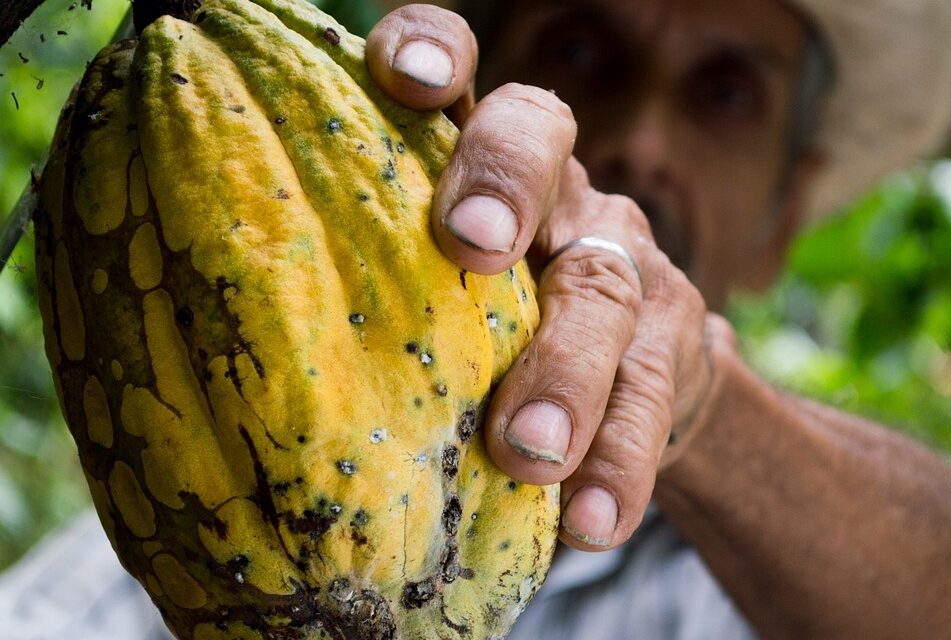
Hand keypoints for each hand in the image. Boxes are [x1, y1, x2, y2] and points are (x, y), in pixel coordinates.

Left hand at [367, 5, 732, 550]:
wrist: (634, 382)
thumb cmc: (488, 334)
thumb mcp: (431, 293)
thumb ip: (371, 283)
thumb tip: (213, 338)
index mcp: (477, 163)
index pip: (460, 71)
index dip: (435, 50)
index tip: (402, 76)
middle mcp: (556, 191)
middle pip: (541, 144)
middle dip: (505, 183)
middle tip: (470, 245)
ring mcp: (623, 262)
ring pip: (604, 290)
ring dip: (566, 371)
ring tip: (529, 451)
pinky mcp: (673, 344)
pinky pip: (650, 400)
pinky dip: (619, 463)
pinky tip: (592, 521)